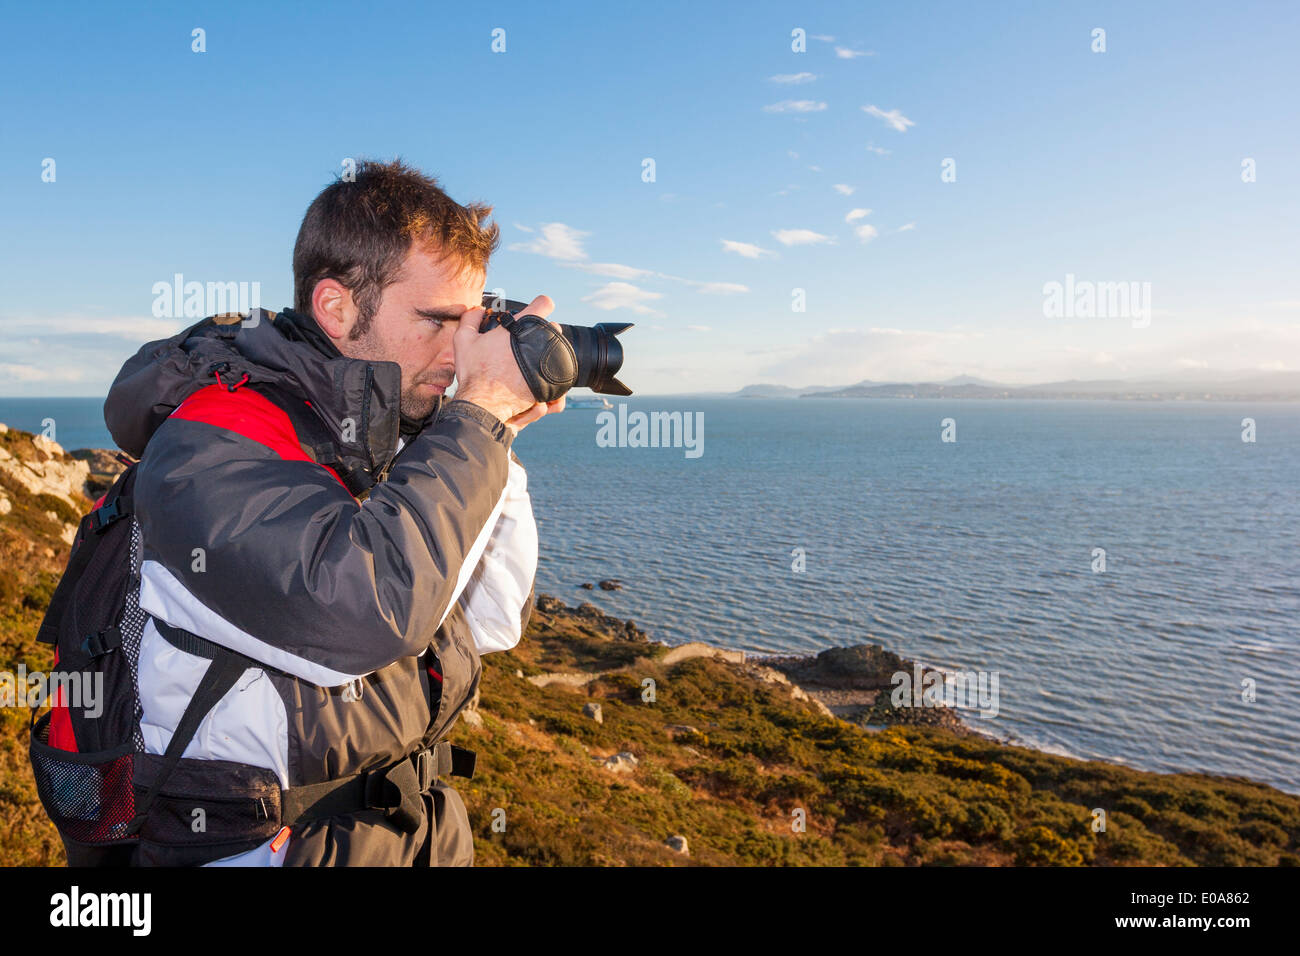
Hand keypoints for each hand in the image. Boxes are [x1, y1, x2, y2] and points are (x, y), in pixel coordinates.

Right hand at [453, 295, 565, 434]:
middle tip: (529, 340)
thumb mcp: (463, 339)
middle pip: (554, 328)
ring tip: (532, 359)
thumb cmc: (475, 372)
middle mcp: (539, 343)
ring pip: (558, 350)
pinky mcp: (551, 383)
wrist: (484, 403)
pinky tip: (538, 374)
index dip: (540, 305)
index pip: (544, 304)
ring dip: (547, 352)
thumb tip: (478, 310)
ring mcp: (547, 363)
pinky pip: (559, 372)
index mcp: (522, 327)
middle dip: (543, 331)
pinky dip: (550, 371)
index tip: (536, 311)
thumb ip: (471, 318)